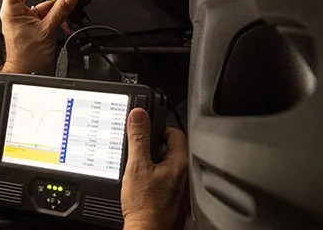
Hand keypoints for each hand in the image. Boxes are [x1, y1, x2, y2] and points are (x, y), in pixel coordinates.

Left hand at [0, 0, 76, 73]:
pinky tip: (63, 24)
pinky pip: (44, 15)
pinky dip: (55, 17)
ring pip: (40, 4)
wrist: (26, 73)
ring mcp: (24, 18)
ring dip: (54, 8)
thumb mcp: (47, 31)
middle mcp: (15, 12)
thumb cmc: (27, 58)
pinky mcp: (32, 25)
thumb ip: (59, 12)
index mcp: (12, 10)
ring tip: (64, 16)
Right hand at [121, 108, 188, 229]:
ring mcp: (181, 188)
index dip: (157, 129)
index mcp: (181, 163)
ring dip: (154, 162)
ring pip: (168, 164)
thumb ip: (138, 138)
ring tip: (140, 169)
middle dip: (154, 146)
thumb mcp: (136, 165)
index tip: (144, 132)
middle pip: (171, 148)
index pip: (174, 132)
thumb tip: (138, 115)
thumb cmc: (144, 206)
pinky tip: (144, 184)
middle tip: (139, 151)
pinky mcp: (174, 199)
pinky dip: (155, 177)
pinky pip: (166, 179)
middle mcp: (185, 175)